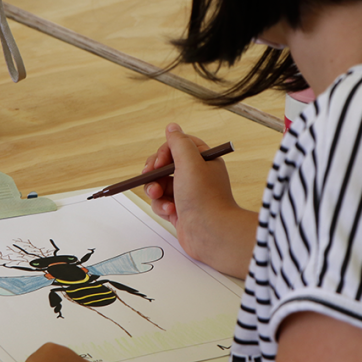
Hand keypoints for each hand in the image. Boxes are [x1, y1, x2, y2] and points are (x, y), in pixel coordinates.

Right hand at [143, 123, 256, 277]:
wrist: (211, 233)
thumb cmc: (204, 198)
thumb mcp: (190, 162)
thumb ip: (178, 142)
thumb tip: (172, 127)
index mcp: (203, 161)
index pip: (178, 146)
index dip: (164, 152)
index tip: (159, 162)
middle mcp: (196, 176)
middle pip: (165, 166)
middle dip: (154, 172)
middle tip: (151, 177)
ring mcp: (187, 194)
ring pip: (159, 185)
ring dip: (155, 190)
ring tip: (159, 195)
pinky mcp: (180, 211)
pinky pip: (161, 203)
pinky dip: (161, 206)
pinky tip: (171, 211)